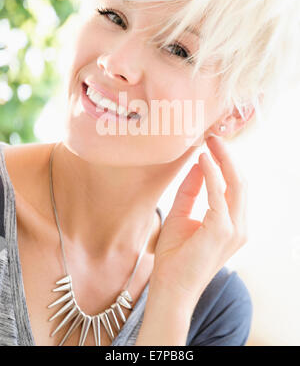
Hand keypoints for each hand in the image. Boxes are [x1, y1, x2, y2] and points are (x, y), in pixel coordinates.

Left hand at [149, 135, 247, 309]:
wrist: (170, 288)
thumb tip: (198, 164)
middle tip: (214, 136)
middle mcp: (239, 226)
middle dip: (228, 156)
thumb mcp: (181, 215)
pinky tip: (203, 159)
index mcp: (231, 223)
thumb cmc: (175, 256)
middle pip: (240, 181)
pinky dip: (212, 174)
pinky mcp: (222, 231)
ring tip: (211, 141)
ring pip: (236, 184)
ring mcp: (234, 230)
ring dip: (223, 159)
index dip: (226, 162)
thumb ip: (190, 191)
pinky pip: (219, 194)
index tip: (212, 143)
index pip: (235, 186)